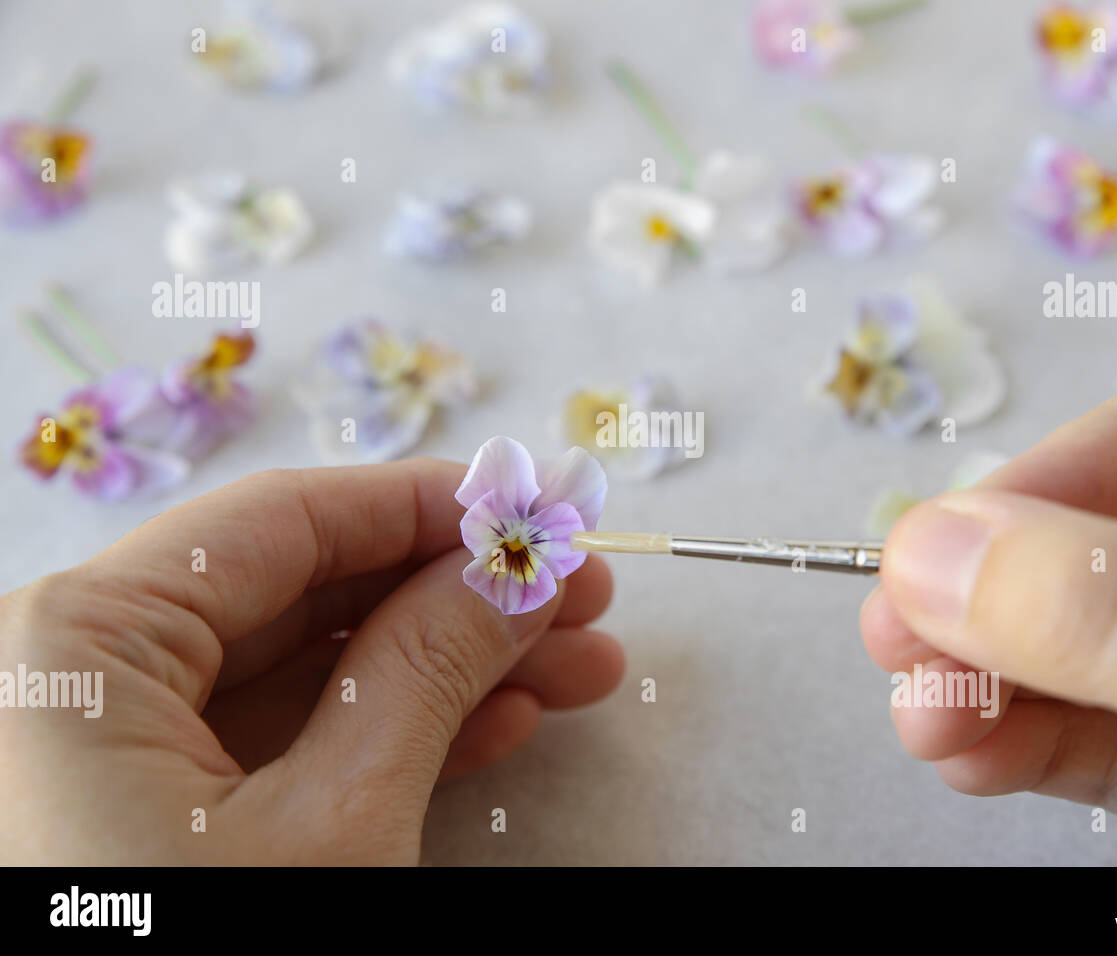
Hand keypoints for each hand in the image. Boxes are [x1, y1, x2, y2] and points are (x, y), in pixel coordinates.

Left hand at [0, 459, 622, 863]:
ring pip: (305, 669)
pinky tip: (496, 722)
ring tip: (572, 663)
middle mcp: (74, 680)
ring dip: (446, 665)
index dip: (428, 506)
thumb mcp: (334, 827)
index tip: (534, 507)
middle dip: (455, 593)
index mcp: (75, 647)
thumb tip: (514, 571)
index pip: (285, 522)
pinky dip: (391, 731)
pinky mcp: (149, 814)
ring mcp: (109, 752)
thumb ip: (426, 670)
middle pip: (303, 592)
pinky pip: (280, 742)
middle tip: (575, 593)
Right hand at [862, 345, 1116, 863]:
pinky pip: (1115, 742)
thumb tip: (940, 549)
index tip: (964, 536)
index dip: (1077, 461)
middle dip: (1007, 580)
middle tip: (903, 621)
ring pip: (1107, 648)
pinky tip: (965, 748)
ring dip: (996, 671)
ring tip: (921, 706)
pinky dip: (1028, 742)